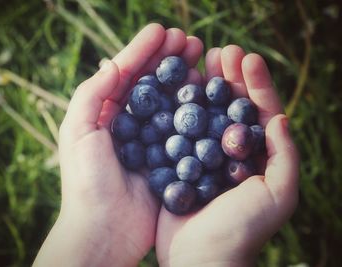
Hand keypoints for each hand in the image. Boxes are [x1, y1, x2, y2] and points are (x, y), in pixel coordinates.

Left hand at [33, 24, 202, 266]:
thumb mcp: (77, 132)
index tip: (162, 30)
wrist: (104, 230)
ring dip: (184, 77)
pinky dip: (195, 108)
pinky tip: (207, 93)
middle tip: (189, 41)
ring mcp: (150, 140)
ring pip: (170, 100)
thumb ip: (92, 94)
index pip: (125, 73)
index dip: (143, 50)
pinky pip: (184, 128)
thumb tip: (113, 62)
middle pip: (151, 83)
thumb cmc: (86, 181)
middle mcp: (128, 123)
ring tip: (201, 57)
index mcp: (103, 114)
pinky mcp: (168, 158)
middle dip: (168, 59)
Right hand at [156, 45, 299, 266]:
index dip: (256, 84)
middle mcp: (233, 153)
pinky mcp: (180, 163)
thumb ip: (284, 156)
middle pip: (232, 107)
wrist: (199, 259)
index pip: (260, 112)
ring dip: (204, 87)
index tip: (245, 58)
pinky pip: (181, 131)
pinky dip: (179, 110)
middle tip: (221, 51)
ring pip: (206, 114)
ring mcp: (205, 156)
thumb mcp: (277, 194)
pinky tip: (174, 92)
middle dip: (230, 78)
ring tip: (199, 63)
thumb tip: (280, 117)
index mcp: (259, 157)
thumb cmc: (241, 230)